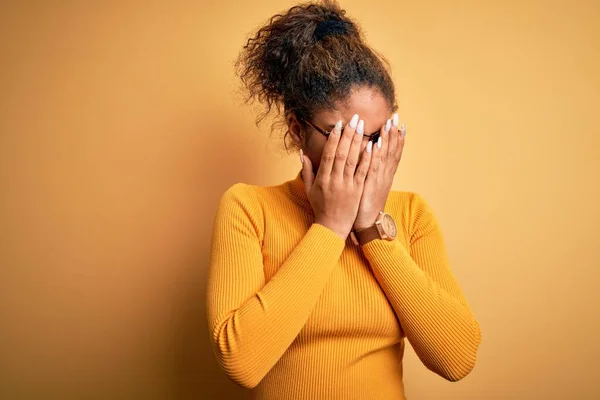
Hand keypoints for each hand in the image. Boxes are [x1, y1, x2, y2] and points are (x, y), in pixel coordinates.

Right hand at [301, 114, 372, 239]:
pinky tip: (373, 146)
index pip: (329, 155)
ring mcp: (347, 186)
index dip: (334, 139)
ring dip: (358, 142)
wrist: (332, 227)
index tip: (338, 125)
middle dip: (348, 134)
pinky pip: (363, 172)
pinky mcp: (358, 191)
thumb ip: (307, 170)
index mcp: (323, 179)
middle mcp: (335, 180)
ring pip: (353, 160)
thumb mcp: (310, 189)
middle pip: (342, 154)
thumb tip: (301, 153)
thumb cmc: (320, 207)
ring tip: (362, 126)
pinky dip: (368, 158)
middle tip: (354, 119)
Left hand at [353, 113, 405, 230]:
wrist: (366, 223)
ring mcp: (379, 180)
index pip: (393, 153)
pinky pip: (372, 168)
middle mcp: (385, 175)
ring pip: (384, 156)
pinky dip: (374, 155)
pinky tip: (374, 144)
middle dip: (394, 134)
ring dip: (386, 140)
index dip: (397, 138)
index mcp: (385, 174)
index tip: (399, 123)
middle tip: (396, 117)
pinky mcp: (369, 185)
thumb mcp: (371, 184)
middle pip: (391, 151)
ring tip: (388, 125)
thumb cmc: (365, 203)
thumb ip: (371, 169)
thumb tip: (370, 156)